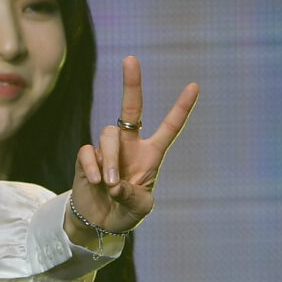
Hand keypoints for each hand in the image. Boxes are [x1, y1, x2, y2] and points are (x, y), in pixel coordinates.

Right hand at [70, 57, 196, 235]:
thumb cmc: (125, 212)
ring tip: (110, 184)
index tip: (194, 85)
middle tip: (130, 59)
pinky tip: (97, 182)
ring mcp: (107, 150)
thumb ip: (132, 196)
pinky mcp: (86, 159)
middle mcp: (130, 145)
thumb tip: (113, 184)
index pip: (170, 126)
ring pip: (108, 134)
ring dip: (111, 159)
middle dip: (131, 83)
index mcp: (151, 154)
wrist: (98, 223)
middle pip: (131, 108)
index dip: (182, 107)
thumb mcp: (140, 208)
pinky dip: (94, 166)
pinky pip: (89, 152)